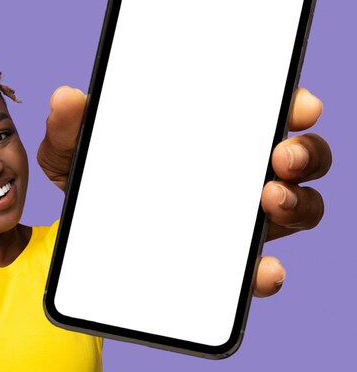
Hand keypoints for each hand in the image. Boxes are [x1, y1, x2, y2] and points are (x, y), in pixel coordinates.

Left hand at [37, 86, 331, 297]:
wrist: (87, 242)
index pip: (263, 110)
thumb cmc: (95, 182)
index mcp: (210, 135)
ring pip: (295, 208)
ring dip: (297, 203)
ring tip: (269, 200)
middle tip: (280, 156)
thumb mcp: (74, 151)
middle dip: (304, 153)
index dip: (292, 103)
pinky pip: (257, 270)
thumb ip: (70, 126)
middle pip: (295, 158)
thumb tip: (66, 98)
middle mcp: (234, 174)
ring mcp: (236, 220)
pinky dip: (266, 272)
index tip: (299, 105)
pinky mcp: (225, 265)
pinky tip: (261, 271)